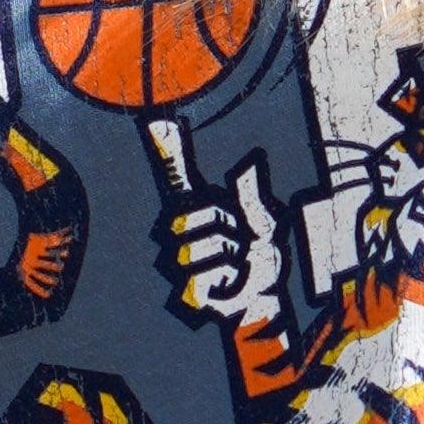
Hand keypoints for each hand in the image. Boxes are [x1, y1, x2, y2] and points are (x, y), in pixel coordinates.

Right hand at [159, 152, 284, 324]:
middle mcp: (180, 234)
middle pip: (197, 217)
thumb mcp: (263, 224)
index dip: (167, 152)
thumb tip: (246, 167)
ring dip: (232, 257)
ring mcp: (178, 262)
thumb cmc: (260, 259)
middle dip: (228, 229)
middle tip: (241, 241)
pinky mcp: (184, 291)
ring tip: (238, 265)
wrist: (266, 299)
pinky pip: (202, 276)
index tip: (156, 124)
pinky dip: (227, 281)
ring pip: (203, 248)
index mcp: (199, 210)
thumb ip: (251, 198)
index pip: (176, 178)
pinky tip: (229, 285)